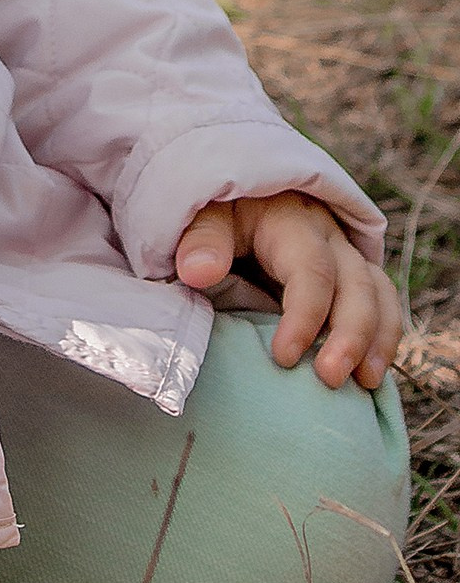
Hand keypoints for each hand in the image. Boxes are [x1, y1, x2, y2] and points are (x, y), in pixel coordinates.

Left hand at [174, 192, 402, 390]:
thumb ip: (202, 239)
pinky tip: (371, 375)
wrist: (242, 199)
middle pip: (357, 284)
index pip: (311, 268)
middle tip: (330, 378)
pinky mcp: (352, 278)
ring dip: (378, 340)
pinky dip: (383, 338)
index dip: (303, 315)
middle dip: (350, 334)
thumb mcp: (205, 213)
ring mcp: (346, 257)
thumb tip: (198, 271)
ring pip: (379, 295)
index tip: (283, 356)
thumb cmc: (221, 210)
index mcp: (293, 220)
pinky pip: (382, 304)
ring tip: (367, 383)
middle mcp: (330, 237)